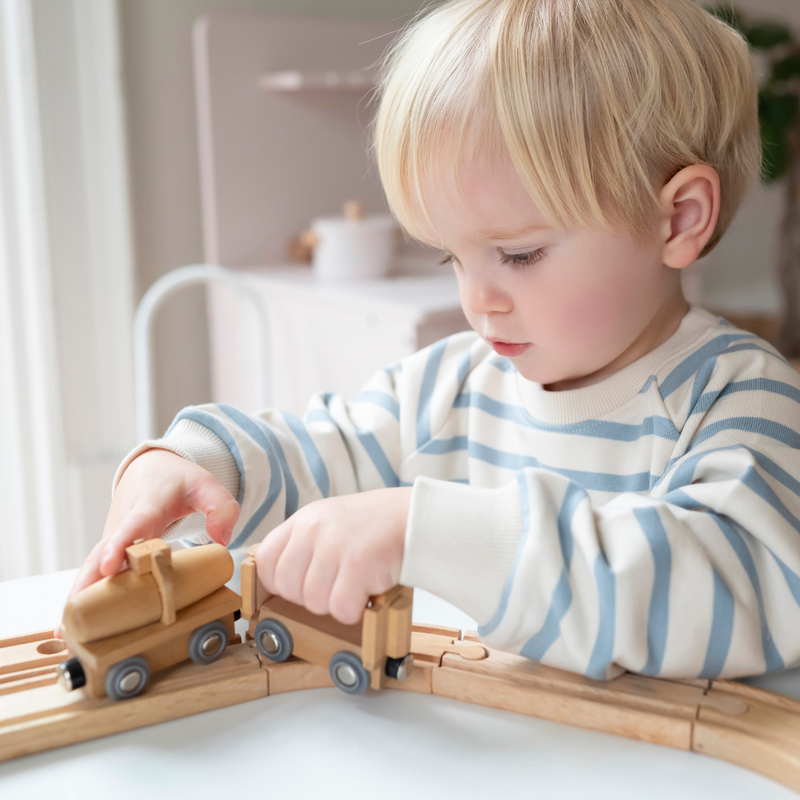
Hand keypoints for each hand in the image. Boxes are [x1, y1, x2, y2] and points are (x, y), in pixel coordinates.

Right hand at [54, 448, 239, 637]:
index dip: (120, 546)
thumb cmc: (177, 480)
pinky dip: (83, 596)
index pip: (132, 526)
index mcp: (147, 507)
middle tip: (77, 616)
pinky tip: (72, 624)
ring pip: (93, 568)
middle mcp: (122, 525)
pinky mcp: (109, 551)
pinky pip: (95, 574)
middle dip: (89, 584)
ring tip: (68, 631)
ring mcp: (112, 539)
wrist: (150, 470)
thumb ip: (221, 508)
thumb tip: (221, 539)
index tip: (111, 566)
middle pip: (102, 555)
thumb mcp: (207, 485)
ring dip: (81, 597)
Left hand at [254, 487, 411, 625]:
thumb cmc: (374, 525)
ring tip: (355, 584)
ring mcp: (335, 546)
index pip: (264, 560)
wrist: (416, 517)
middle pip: (286, 587)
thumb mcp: (330, 521)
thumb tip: (277, 580)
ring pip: (313, 602)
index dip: (278, 582)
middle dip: (309, 597)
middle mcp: (314, 530)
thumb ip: (302, 544)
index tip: (300, 585)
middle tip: (336, 586)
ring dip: (336, 603)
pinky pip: (340, 608)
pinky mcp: (358, 565)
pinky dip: (354, 610)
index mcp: (304, 519)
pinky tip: (366, 592)